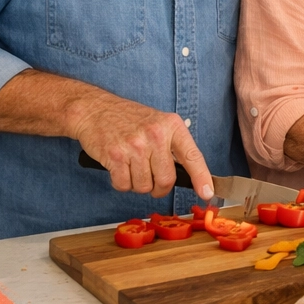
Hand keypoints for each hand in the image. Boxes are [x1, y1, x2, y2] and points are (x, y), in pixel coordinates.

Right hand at [70, 98, 212, 198]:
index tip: (207, 193)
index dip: (201, 177)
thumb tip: (189, 174)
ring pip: (144, 186)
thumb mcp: (159, 123)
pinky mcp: (115, 155)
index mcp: (172, 126)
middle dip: (160, 188)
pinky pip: (123, 185)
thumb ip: (173, 145)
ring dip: (138, 184)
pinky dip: (121, 183)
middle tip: (152, 181)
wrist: (96, 110)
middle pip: (166, 180)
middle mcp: (156, 135)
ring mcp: (135, 145)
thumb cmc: (129, 119)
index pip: (192, 156)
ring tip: (132, 167)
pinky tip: (119, 168)